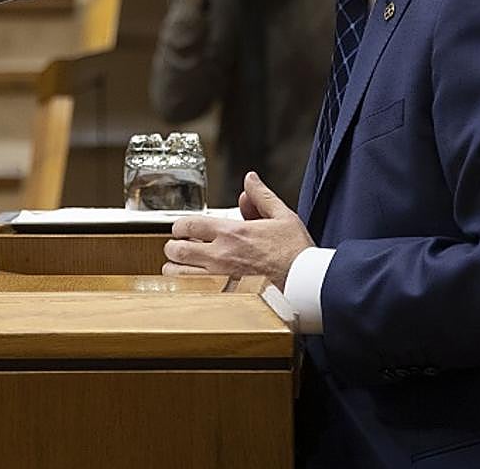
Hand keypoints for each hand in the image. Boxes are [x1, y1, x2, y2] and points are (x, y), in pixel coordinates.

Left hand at [162, 172, 313, 287]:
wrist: (307, 285)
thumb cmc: (297, 253)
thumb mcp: (283, 216)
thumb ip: (261, 197)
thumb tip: (249, 180)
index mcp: (232, 232)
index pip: (188, 225)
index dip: (179, 226)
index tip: (181, 230)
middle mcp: (221, 255)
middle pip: (176, 250)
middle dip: (172, 247)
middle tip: (177, 248)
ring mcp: (220, 280)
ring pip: (178, 275)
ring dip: (175, 270)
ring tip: (180, 268)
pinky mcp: (223, 299)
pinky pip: (191, 294)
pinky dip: (185, 289)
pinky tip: (191, 287)